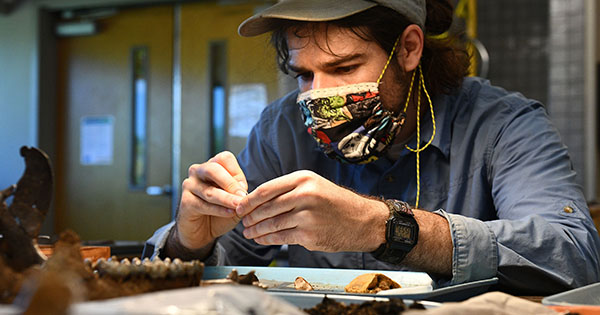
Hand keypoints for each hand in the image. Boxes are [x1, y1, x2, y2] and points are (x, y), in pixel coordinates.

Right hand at [176, 151, 247, 249]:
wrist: (202, 231)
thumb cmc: (220, 211)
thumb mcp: (234, 199)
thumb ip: (239, 192)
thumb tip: (242, 190)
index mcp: (212, 166)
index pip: (224, 159)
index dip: (236, 172)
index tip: (244, 188)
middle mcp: (198, 172)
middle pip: (213, 169)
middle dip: (230, 183)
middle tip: (242, 195)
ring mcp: (189, 186)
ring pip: (209, 190)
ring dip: (226, 199)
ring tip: (238, 206)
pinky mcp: (185, 202)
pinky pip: (203, 205)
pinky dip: (218, 210)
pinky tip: (229, 213)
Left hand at [236, 170, 388, 251]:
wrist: (362, 221)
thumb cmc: (335, 203)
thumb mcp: (314, 185)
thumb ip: (288, 190)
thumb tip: (258, 200)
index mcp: (303, 179)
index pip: (267, 189)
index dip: (249, 200)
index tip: (239, 206)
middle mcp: (305, 195)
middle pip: (266, 207)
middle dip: (250, 216)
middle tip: (241, 221)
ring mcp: (307, 216)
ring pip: (271, 224)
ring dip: (256, 230)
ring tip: (248, 232)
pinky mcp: (309, 235)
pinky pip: (281, 237)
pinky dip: (267, 239)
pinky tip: (260, 239)